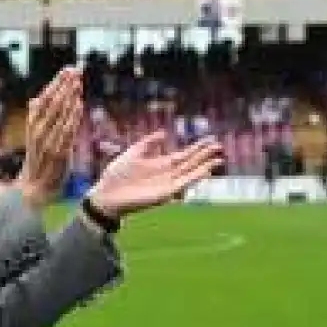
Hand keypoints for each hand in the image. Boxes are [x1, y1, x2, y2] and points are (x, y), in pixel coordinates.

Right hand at [15, 67, 83, 212]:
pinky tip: (79, 104)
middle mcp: (38, 130)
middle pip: (52, 102)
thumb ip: (40, 116)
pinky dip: (72, 116)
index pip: (44, 97)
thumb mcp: (36, 135)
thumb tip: (41, 97)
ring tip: (78, 82)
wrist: (34, 187)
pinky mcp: (58, 152)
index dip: (56, 82)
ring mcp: (47, 141)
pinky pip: (66, 130)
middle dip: (65, 85)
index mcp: (32, 123)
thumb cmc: (39, 159)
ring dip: (70, 96)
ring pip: (59, 113)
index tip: (68, 69)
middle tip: (76, 70)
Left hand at [85, 133, 223, 220]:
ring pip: (190, 174)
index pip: (184, 155)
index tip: (210, 140)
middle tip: (220, 146)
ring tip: (218, 160)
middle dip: (205, 155)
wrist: (106, 193)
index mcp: (160, 164)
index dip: (196, 148)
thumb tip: (164, 132)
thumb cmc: (117, 174)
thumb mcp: (133, 152)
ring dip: (204, 167)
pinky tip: (204, 171)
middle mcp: (167, 174)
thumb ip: (148, 143)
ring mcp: (167, 184)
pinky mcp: (165, 194)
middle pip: (191, 163)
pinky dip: (194, 178)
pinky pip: (183, 185)